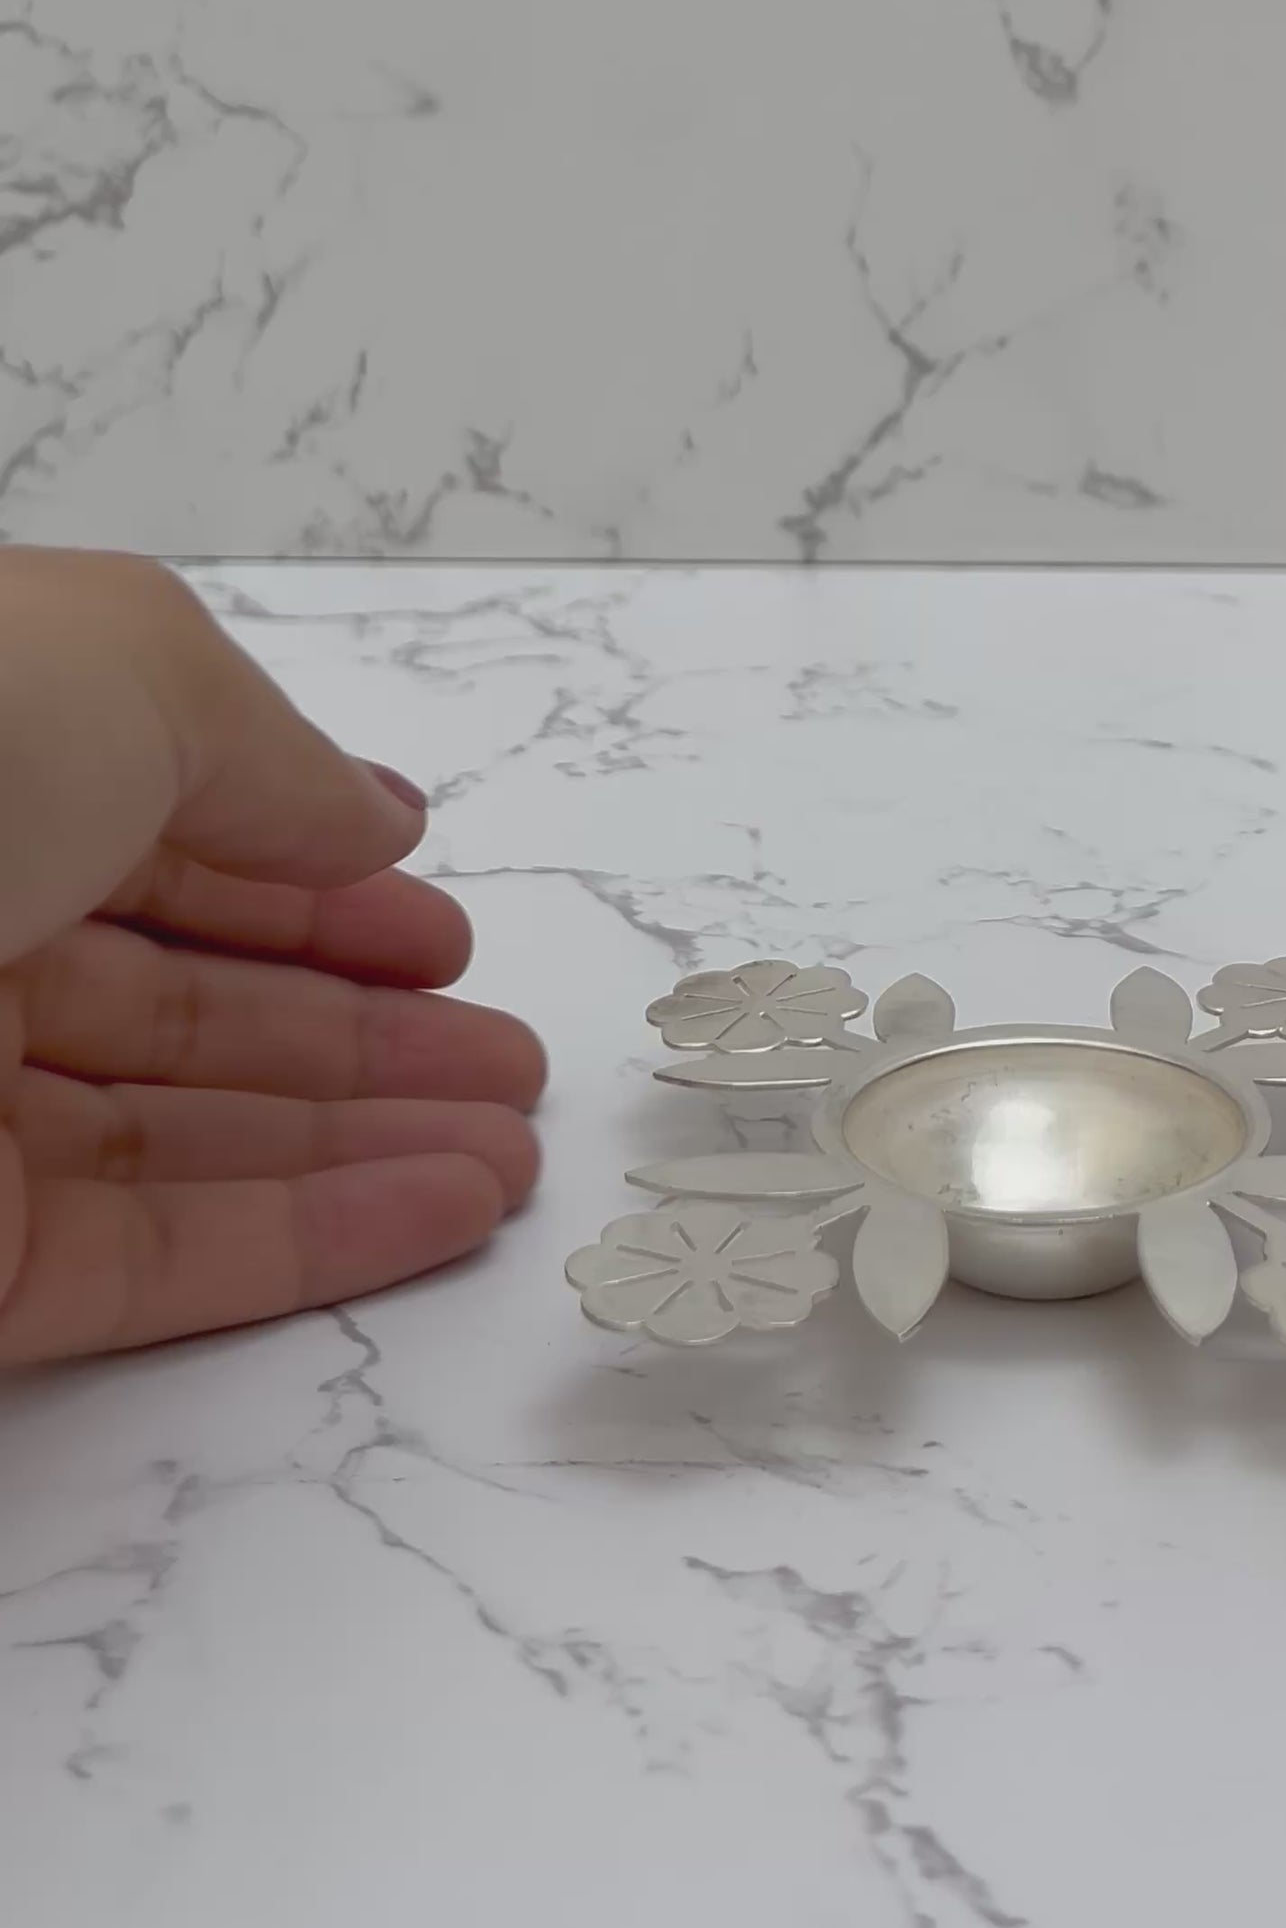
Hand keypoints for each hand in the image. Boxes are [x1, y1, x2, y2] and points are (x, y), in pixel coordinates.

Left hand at [0, 551, 542, 1363]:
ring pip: (186, 1139)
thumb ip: (269, 754)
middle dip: (360, 1028)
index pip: (162, 844)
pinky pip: (160, 1260)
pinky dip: (318, 1239)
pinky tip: (449, 1203)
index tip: (434, 922)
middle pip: (186, 1002)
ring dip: (368, 1143)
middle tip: (503, 1052)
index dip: (310, 881)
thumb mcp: (128, 667)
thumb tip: (367, 821)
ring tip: (515, 1144)